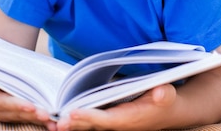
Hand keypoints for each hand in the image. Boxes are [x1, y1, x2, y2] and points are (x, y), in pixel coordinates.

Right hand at [0, 70, 56, 128]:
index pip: (5, 104)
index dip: (17, 105)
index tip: (30, 106)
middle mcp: (2, 111)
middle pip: (19, 114)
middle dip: (33, 115)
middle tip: (47, 115)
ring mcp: (12, 114)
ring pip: (28, 118)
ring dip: (41, 121)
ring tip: (54, 123)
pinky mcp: (22, 115)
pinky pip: (33, 118)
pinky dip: (44, 122)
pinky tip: (56, 124)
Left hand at [56, 83, 177, 130]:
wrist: (167, 112)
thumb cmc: (165, 101)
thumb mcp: (168, 95)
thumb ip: (164, 94)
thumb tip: (160, 93)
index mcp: (130, 119)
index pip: (106, 119)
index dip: (89, 117)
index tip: (72, 115)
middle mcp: (118, 125)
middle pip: (93, 126)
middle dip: (75, 125)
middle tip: (56, 123)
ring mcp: (113, 124)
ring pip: (89, 127)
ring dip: (72, 126)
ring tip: (52, 124)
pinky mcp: (109, 120)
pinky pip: (90, 123)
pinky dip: (76, 122)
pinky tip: (60, 121)